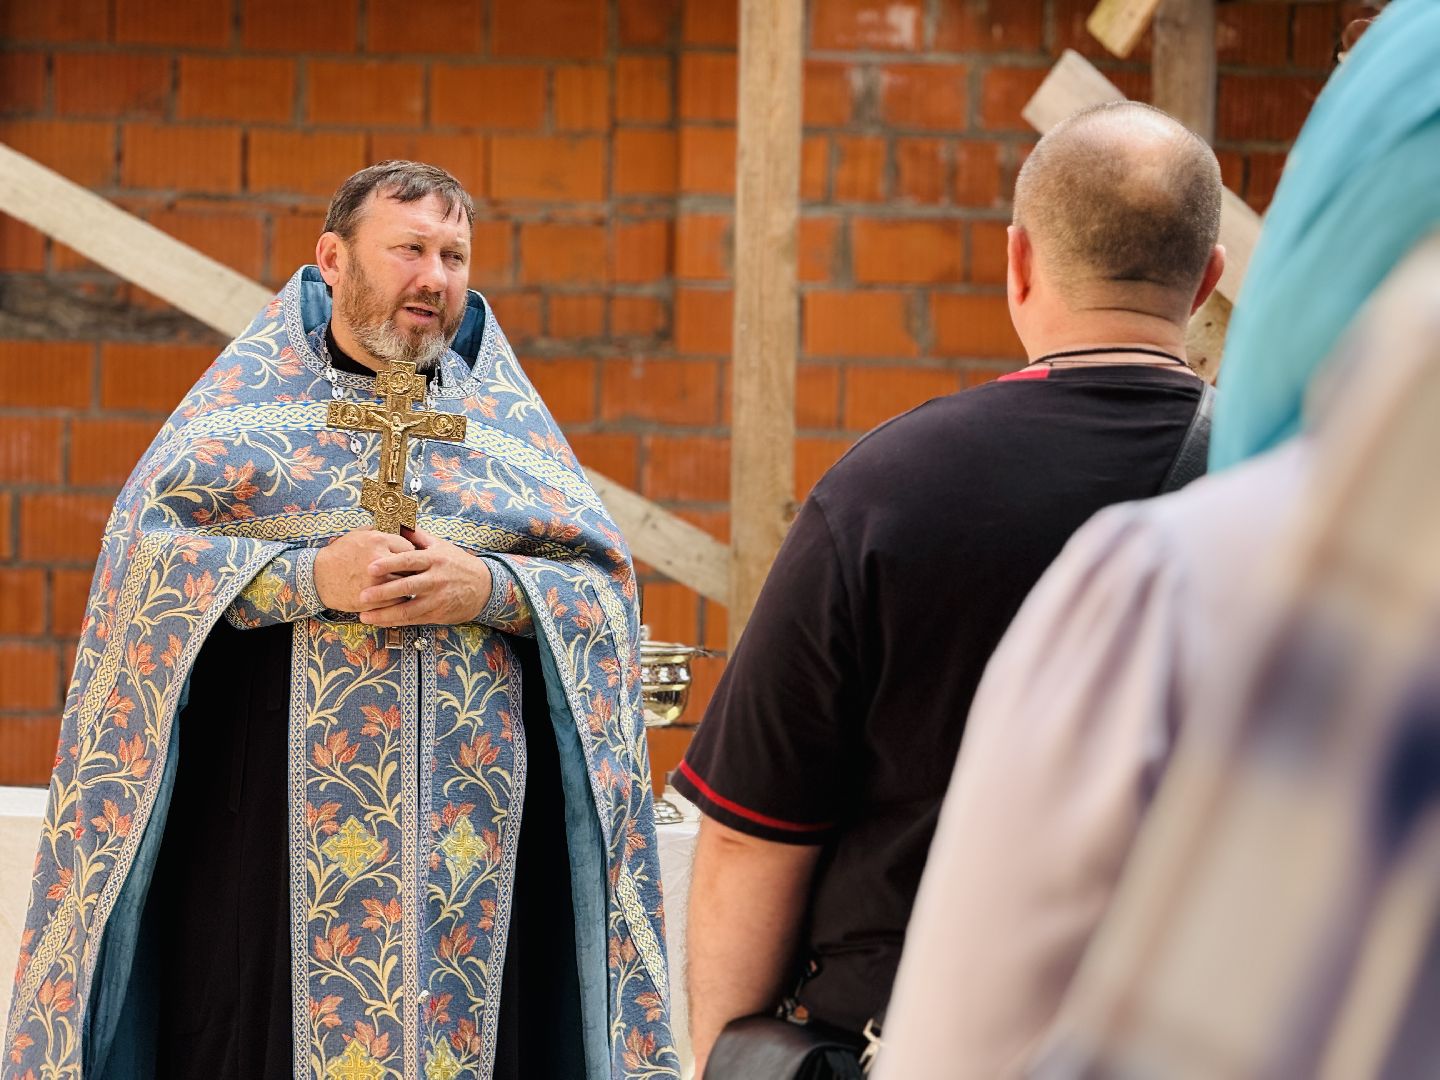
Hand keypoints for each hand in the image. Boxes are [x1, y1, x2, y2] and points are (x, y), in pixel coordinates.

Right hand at [313, 528, 414, 611]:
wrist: (318, 577)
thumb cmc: (340, 554)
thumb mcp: (358, 534)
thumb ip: (380, 530)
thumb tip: (401, 528)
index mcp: (378, 540)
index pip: (409, 547)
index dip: (409, 554)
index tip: (407, 558)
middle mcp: (379, 560)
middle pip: (410, 567)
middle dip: (410, 570)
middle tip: (409, 572)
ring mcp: (377, 581)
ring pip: (406, 585)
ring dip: (405, 585)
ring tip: (401, 584)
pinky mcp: (373, 600)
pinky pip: (397, 601)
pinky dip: (397, 599)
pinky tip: (391, 595)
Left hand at [356, 526, 493, 626]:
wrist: (484, 586)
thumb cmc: (457, 563)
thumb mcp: (441, 546)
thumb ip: (418, 536)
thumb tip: (398, 521)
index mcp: (434, 559)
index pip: (409, 560)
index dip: (389, 564)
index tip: (370, 567)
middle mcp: (436, 579)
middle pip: (406, 587)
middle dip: (382, 592)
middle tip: (361, 595)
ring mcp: (437, 598)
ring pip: (408, 609)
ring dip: (385, 614)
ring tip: (364, 616)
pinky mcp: (438, 613)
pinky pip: (414, 619)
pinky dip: (396, 622)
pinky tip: (381, 621)